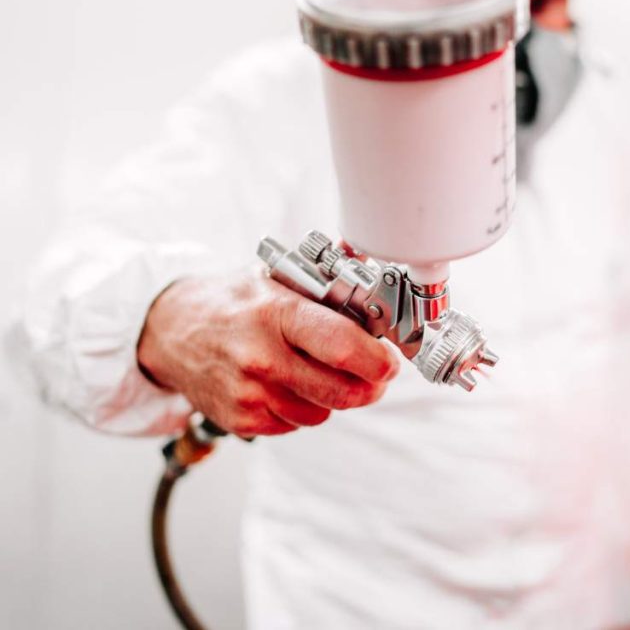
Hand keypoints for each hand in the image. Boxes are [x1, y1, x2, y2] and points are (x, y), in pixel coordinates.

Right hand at [137, 266, 398, 435]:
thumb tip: (377, 276)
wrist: (169, 330)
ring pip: (324, 412)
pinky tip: (291, 384)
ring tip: (321, 372)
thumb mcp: (275, 279)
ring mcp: (250, 394)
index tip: (389, 362)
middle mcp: (262, 357)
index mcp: (276, 314)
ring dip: (335, 397)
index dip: (377, 360)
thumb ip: (326, 286)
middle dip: (369, 386)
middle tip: (375, 374)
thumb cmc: (230, 301)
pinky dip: (304, 409)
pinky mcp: (242, 421)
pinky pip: (297, 424)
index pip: (341, 346)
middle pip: (341, 390)